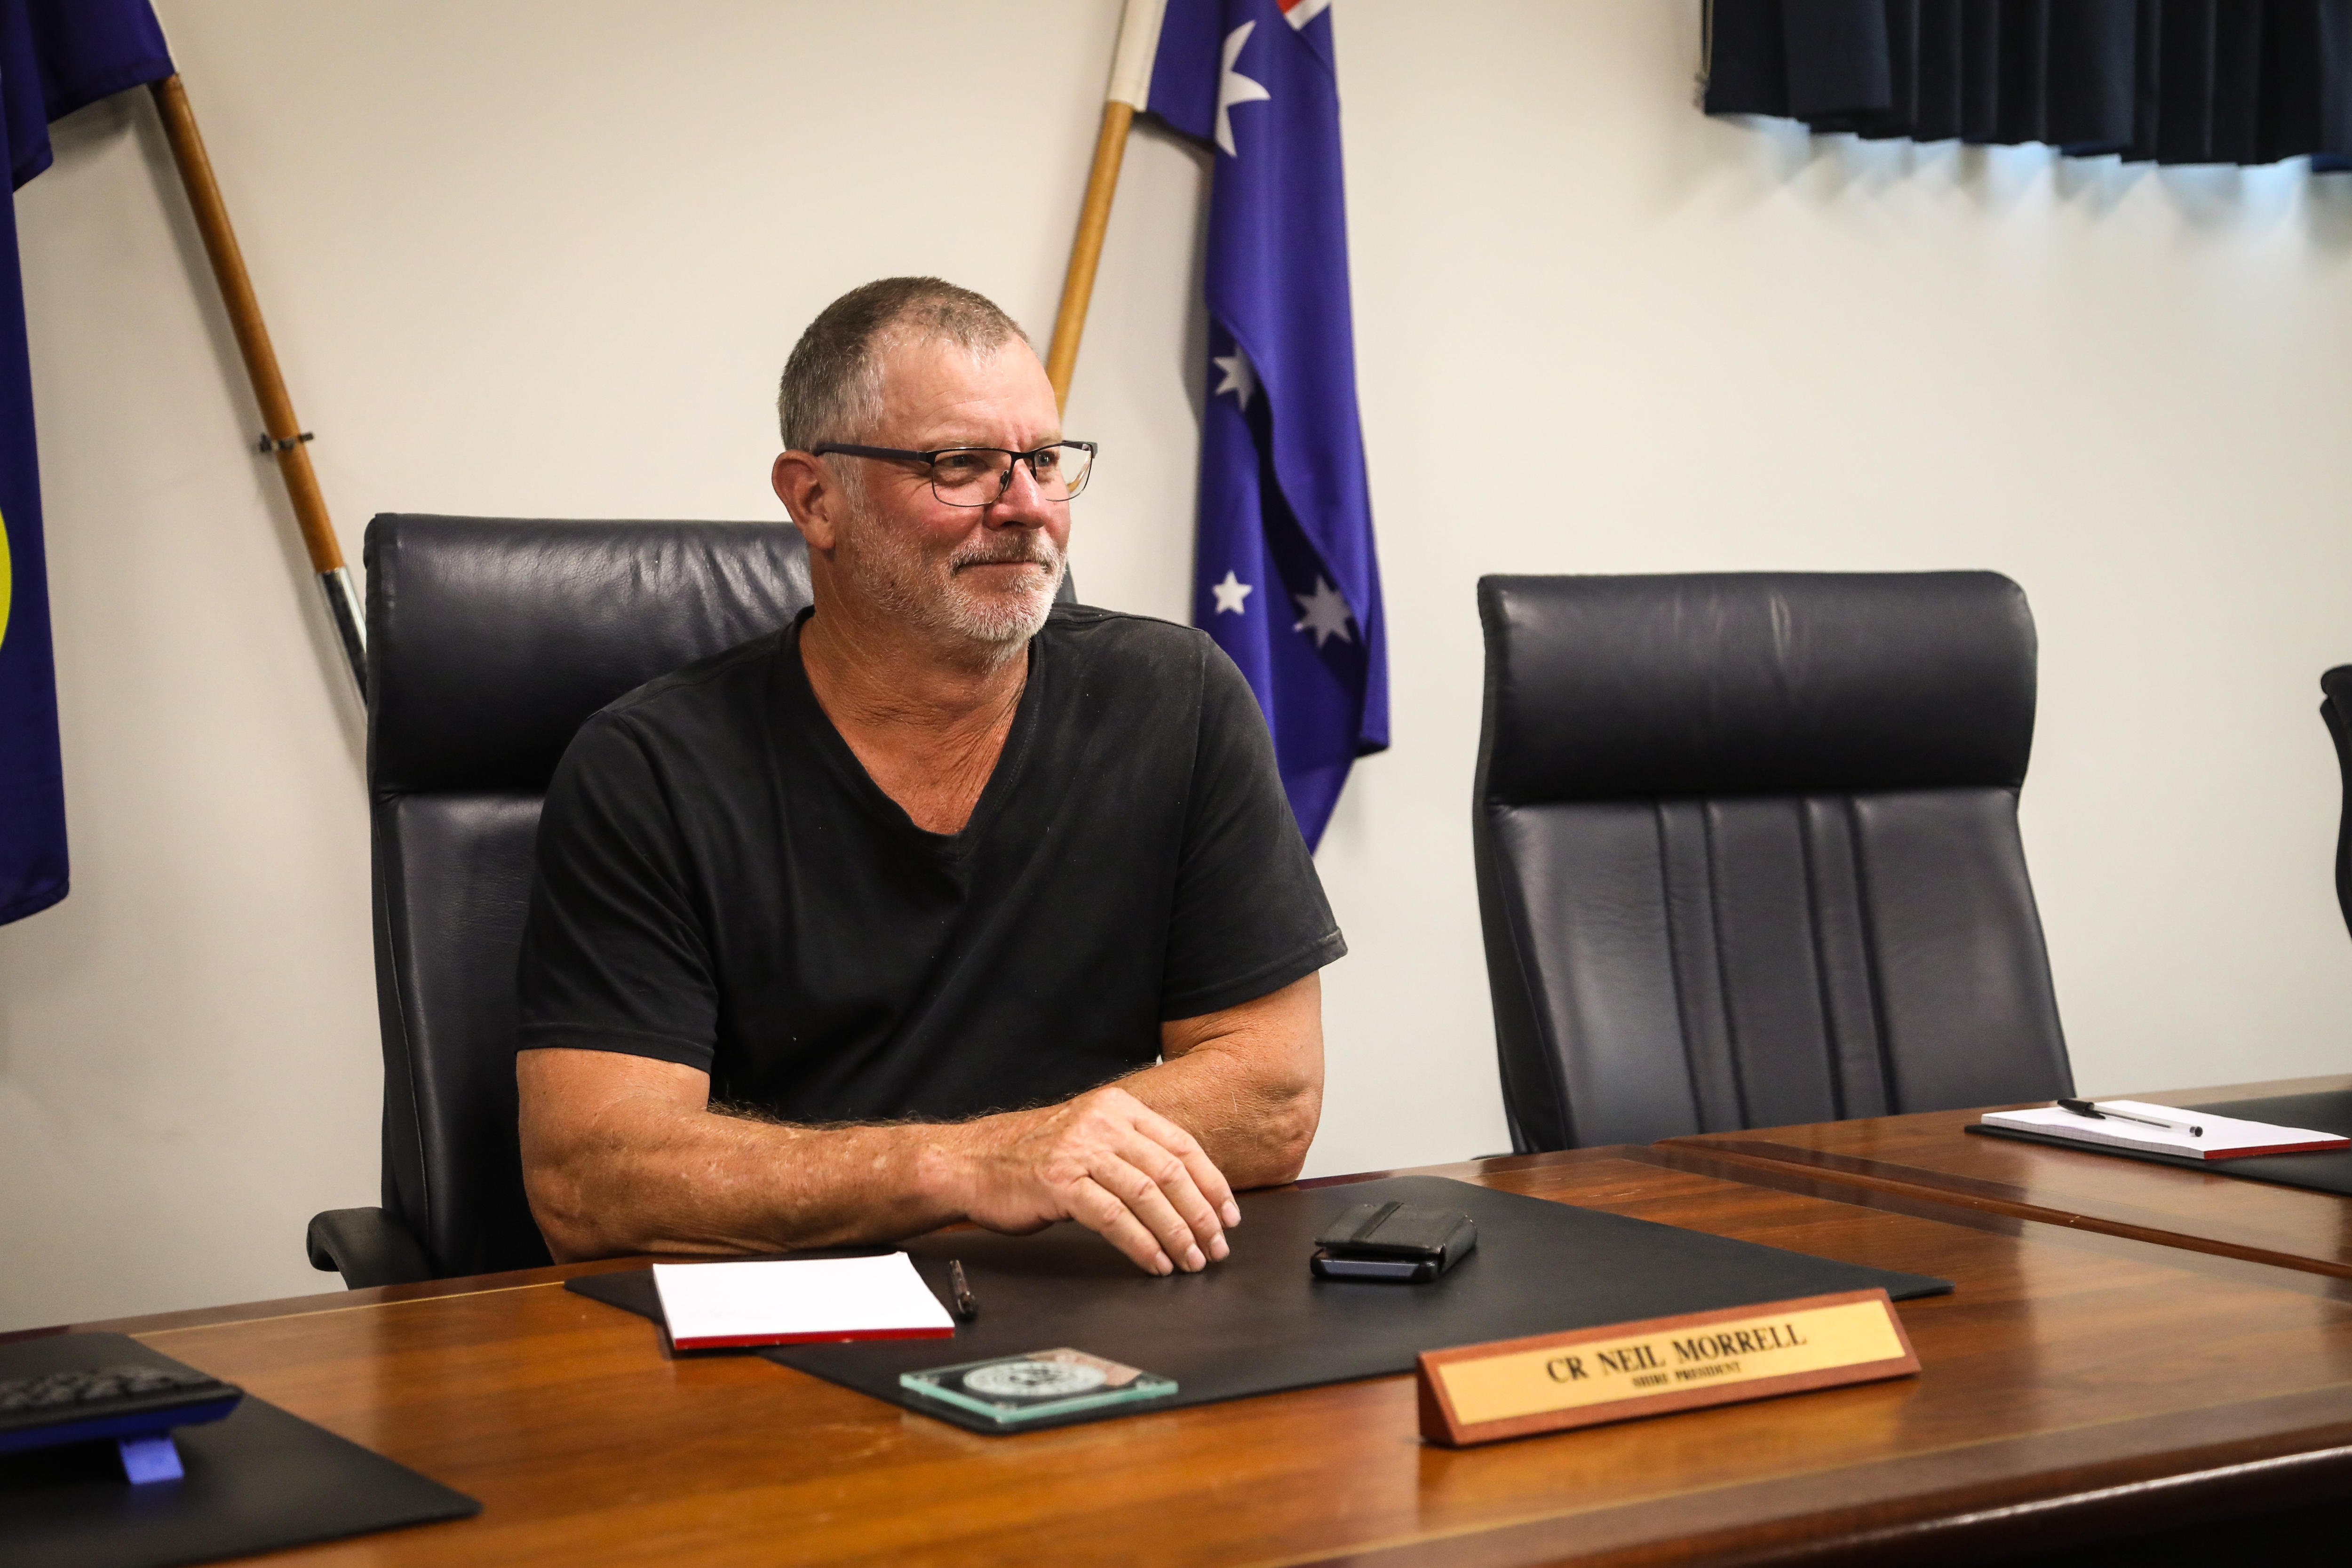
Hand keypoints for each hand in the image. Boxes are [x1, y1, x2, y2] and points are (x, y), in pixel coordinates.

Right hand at [946, 1087, 1240, 1274]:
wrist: (973, 1162)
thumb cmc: (1035, 1159)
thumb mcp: (1091, 1140)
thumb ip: (1133, 1154)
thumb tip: (1188, 1192)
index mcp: (1118, 1108)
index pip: (1182, 1146)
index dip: (1213, 1185)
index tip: (1230, 1217)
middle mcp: (1102, 1123)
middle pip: (1170, 1171)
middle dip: (1201, 1215)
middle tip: (1217, 1248)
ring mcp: (1079, 1150)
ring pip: (1147, 1194)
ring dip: (1177, 1234)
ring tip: (1191, 1260)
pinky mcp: (1059, 1182)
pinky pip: (1113, 1218)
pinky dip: (1141, 1244)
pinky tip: (1155, 1262)